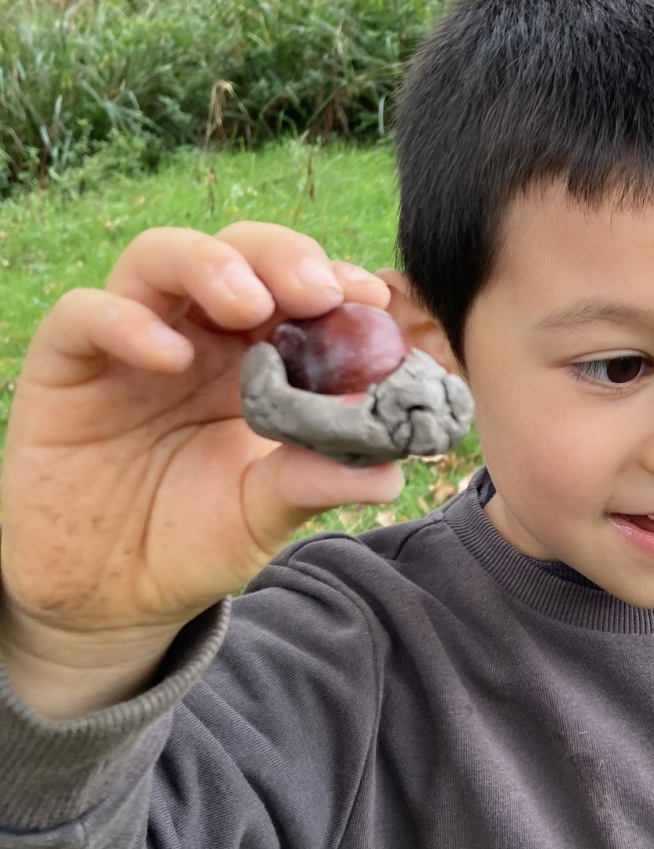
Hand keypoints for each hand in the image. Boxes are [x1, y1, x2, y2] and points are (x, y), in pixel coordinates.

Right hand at [0, 222, 405, 700]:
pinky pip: (83, 315)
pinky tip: (169, 356)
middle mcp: (194, 337)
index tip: (372, 299)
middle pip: (236, 253)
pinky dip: (126, 320)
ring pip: (159, 257)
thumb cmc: (194, 542)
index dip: (333, 280)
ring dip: (209, 264)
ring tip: (249, 304)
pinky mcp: (66, 366)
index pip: (294, 290)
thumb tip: (392, 467)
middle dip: (281, 257)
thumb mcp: (264, 514)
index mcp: (254, 360)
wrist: (113, 596)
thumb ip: (316, 480)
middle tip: (316, 292)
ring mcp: (128, 345)